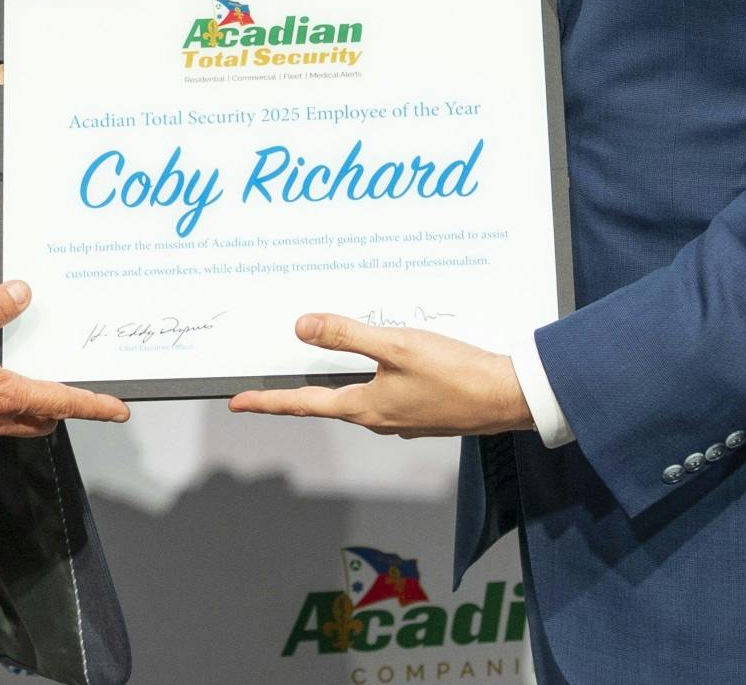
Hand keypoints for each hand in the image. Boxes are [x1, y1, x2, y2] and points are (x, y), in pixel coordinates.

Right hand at [0, 280, 130, 452]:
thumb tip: (21, 292)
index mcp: (4, 396)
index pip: (63, 402)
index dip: (94, 406)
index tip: (118, 409)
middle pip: (41, 420)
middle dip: (58, 408)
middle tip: (66, 394)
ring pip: (13, 426)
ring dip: (23, 410)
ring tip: (18, 386)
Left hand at [227, 313, 530, 436]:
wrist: (507, 397)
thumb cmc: (455, 373)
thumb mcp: (396, 347)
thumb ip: (348, 336)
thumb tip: (302, 327)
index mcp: (366, 407)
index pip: (304, 403)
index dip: (268, 401)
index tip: (238, 403)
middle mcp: (380, 419)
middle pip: (329, 402)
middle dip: (299, 393)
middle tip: (269, 386)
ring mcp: (403, 419)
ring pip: (358, 398)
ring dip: (337, 383)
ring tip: (319, 366)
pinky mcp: (423, 412)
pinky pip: (385, 395)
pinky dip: (370, 379)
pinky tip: (380, 364)